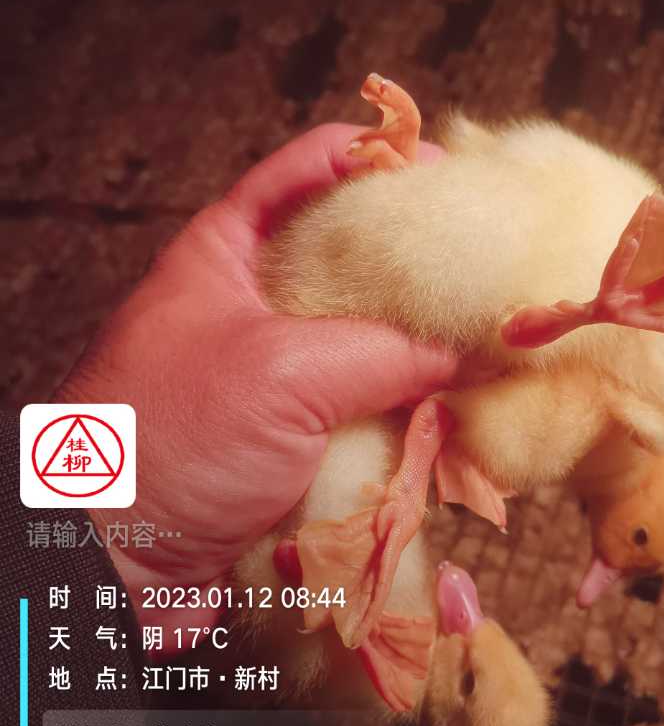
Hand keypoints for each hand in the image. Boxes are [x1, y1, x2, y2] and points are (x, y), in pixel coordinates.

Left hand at [57, 124, 454, 640]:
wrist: (115, 566)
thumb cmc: (172, 440)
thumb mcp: (286, 373)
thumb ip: (390, 351)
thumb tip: (478, 349)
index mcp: (227, 252)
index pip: (308, 171)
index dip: (376, 158)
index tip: (445, 171)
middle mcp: (251, 307)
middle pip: (349, 262)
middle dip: (415, 266)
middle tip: (485, 266)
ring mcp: (271, 377)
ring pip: (363, 346)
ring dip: (418, 353)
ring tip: (485, 345)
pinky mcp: (287, 443)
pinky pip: (360, 414)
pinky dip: (404, 416)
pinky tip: (452, 415)